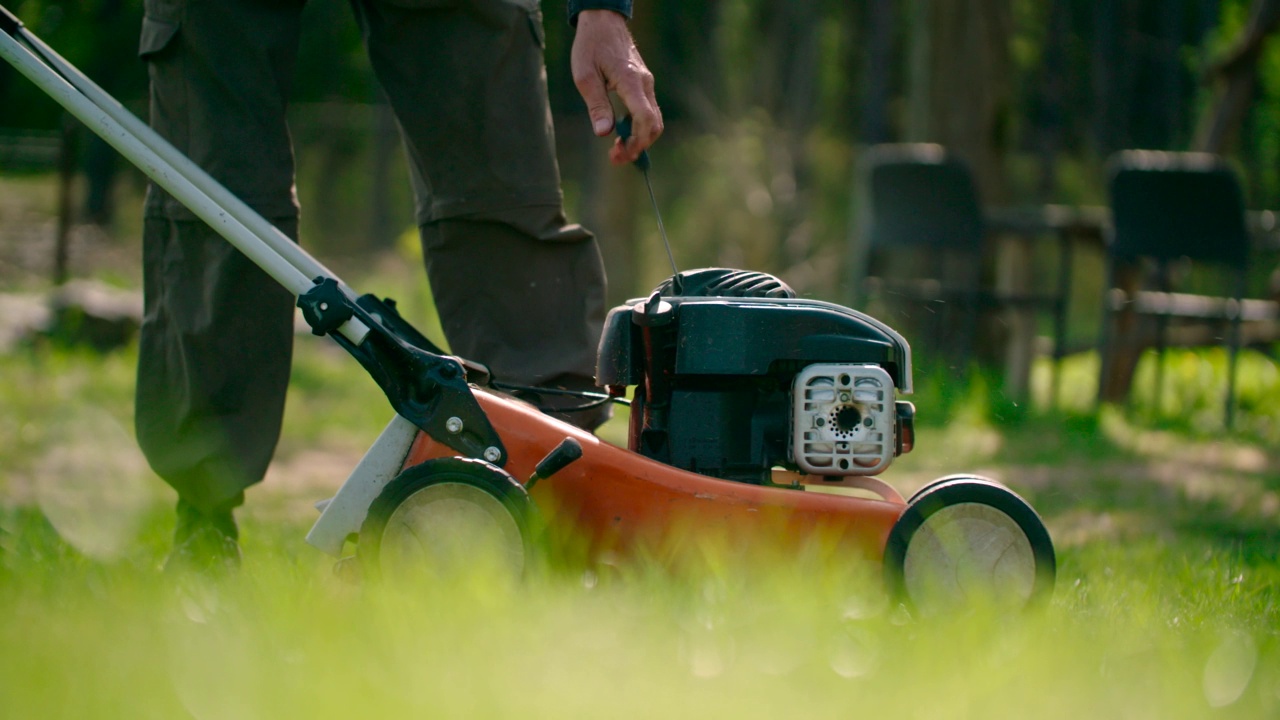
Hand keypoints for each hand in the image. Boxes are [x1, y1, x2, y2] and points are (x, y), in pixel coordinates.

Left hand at [571, 9, 662, 164]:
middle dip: (639, 146)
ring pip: (654, 120)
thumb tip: (604, 133)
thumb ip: (596, 105)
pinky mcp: (643, 84)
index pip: (645, 119)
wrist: (603, 22)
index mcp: (631, 82)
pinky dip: (639, 127)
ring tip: (618, 147)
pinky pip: (648, 111)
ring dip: (639, 138)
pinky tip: (622, 131)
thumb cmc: (591, 46)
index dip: (636, 142)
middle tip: (615, 157)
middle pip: (654, 125)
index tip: (619, 154)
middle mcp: (645, 84)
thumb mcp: (585, 76)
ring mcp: (647, 84)